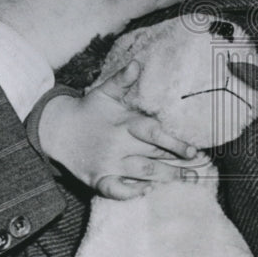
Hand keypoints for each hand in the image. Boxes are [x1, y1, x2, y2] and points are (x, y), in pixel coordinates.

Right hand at [37, 60, 201, 198]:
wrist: (56, 130)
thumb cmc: (87, 111)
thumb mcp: (104, 92)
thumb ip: (122, 80)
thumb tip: (137, 64)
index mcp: (124, 123)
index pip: (153, 133)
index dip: (175, 142)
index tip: (194, 150)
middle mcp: (118, 144)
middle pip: (153, 154)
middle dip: (178, 163)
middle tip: (201, 169)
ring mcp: (108, 163)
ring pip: (141, 172)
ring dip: (166, 178)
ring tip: (188, 181)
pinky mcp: (97, 178)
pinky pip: (115, 189)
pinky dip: (131, 192)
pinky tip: (148, 191)